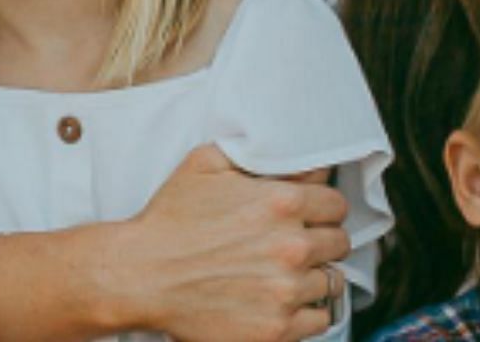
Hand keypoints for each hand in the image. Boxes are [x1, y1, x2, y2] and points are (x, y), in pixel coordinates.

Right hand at [108, 144, 349, 341]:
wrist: (140, 274)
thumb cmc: (169, 220)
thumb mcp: (205, 165)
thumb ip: (255, 154)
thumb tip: (295, 158)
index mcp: (282, 202)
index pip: (336, 204)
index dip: (321, 208)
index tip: (309, 215)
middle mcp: (291, 246)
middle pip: (340, 243)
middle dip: (321, 240)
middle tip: (294, 244)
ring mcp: (286, 290)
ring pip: (333, 281)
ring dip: (314, 276)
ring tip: (285, 273)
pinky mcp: (277, 327)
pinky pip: (319, 320)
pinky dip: (306, 312)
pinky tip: (281, 300)